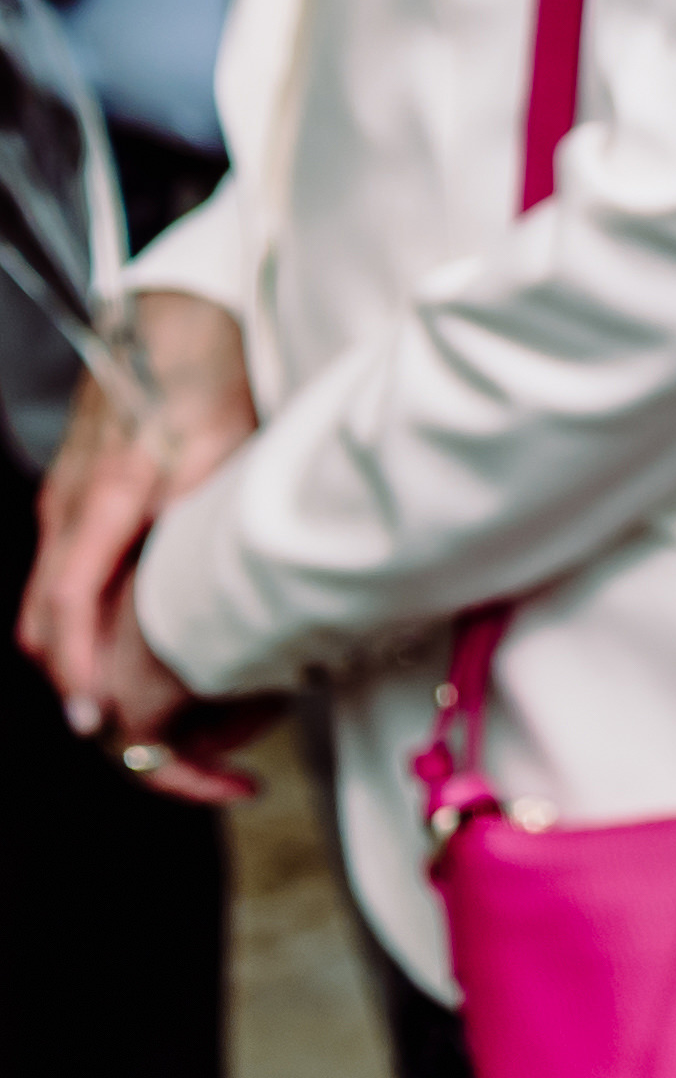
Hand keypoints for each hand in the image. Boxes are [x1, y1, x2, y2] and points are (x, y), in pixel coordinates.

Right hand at [23, 291, 259, 799]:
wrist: (176, 314)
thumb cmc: (204, 373)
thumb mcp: (223, 447)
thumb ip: (204, 520)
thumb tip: (217, 597)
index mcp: (102, 503)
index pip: (68, 608)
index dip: (83, 672)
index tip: (104, 723)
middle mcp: (70, 517)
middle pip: (51, 635)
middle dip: (100, 705)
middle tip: (186, 763)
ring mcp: (72, 519)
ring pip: (61, 622)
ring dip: (106, 682)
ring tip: (190, 737)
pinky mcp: (88, 518)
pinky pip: (79, 595)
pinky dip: (110, 644)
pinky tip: (173, 667)